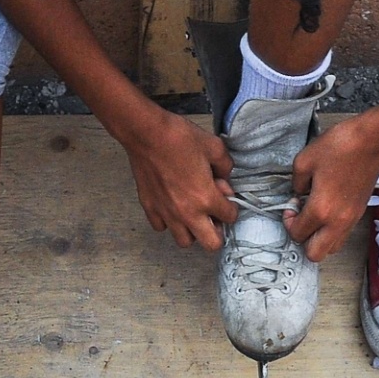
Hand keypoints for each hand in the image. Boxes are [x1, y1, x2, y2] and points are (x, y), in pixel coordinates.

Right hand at [119, 106, 236, 250]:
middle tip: (213, 214)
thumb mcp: (214, 146)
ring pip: (185, 241)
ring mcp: (166, 212)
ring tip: (192, 213)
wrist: (147, 133)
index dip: (231, 206)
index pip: (230, 217)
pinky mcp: (149, 207)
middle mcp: (187, 212)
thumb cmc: (179, 138)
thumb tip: (224, 177)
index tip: (225, 197)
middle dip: (217, 231)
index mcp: (206, 198)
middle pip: (211, 244)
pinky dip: (168, 222)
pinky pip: (161, 227)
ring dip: (192, 230)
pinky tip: (171, 207)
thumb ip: (225, 166)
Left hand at [286, 113, 378, 261]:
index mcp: (321, 210)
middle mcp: (338, 221)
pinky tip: (327, 209)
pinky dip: (332, 229)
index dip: (288, 221)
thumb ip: (296, 183)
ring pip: (332, 247)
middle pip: (316, 254)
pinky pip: (343, 233)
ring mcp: (352, 218)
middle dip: (303, 240)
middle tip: (299, 219)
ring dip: (319, 238)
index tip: (290, 207)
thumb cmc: (341, 146)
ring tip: (314, 216)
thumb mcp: (303, 161)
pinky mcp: (360, 212)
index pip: (297, 234)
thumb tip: (299, 193)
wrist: (371, 139)